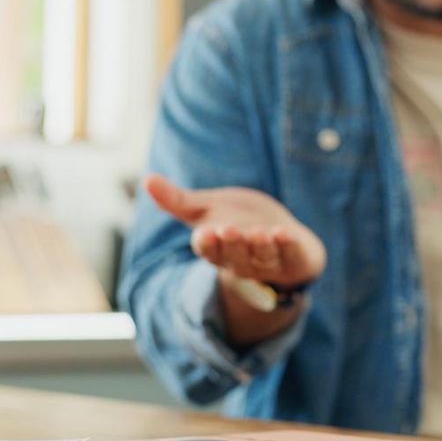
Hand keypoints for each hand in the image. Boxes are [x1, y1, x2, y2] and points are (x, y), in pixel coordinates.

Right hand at [145, 174, 325, 343]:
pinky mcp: (295, 257)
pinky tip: (285, 232)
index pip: (208, 249)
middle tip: (226, 229)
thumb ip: (179, 201)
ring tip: (259, 232)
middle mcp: (241, 259)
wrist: (281, 235)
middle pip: (234, 255)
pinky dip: (288, 245)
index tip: (202, 233)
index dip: (206, 243)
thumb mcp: (208, 210)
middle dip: (230, 244)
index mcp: (217, 249)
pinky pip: (291, 254)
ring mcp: (269, 261)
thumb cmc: (238, 221)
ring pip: (262, 256)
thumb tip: (146, 179)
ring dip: (260, 245)